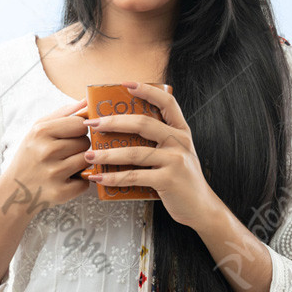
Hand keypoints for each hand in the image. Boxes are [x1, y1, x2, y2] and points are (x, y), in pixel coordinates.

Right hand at [0, 98, 92, 216]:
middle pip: (85, 142)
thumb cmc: (30, 155)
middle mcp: (47, 151)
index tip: (70, 135)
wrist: (15, 190)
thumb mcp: (38, 129)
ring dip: (80, 163)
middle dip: (78, 147)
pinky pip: (85, 181)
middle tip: (63, 153)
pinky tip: (65, 179)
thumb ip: (64, 113)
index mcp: (41, 132)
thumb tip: (87, 101)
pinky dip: (79, 181)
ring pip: (87, 160)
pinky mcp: (61, 192)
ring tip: (65, 164)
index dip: (79, 130)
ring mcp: (54, 173)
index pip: (80, 124)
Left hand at [84, 82, 218, 228]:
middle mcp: (180, 142)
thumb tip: (121, 129)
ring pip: (135, 152)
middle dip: (114, 122)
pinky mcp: (169, 180)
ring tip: (89, 155)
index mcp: (181, 131)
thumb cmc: (182, 179)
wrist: (201, 208)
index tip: (126, 84)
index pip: (167, 102)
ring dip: (108, 154)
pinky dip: (114, 177)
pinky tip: (100, 177)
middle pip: (143, 123)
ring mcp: (176, 160)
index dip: (147, 90)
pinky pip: (135, 176)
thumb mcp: (177, 152)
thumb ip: (158, 140)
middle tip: (92, 123)